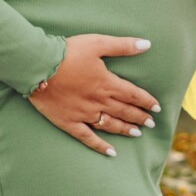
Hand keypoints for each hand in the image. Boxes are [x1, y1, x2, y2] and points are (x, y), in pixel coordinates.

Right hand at [27, 34, 160, 155]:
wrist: (38, 66)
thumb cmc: (68, 52)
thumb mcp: (98, 43)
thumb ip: (123, 46)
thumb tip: (146, 44)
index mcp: (107, 83)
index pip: (133, 94)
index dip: (146, 101)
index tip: (157, 107)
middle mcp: (99, 101)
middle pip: (124, 111)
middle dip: (139, 117)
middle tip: (151, 123)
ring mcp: (84, 114)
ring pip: (110, 125)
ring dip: (125, 129)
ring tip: (137, 134)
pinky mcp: (69, 122)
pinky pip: (88, 138)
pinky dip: (100, 146)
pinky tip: (111, 152)